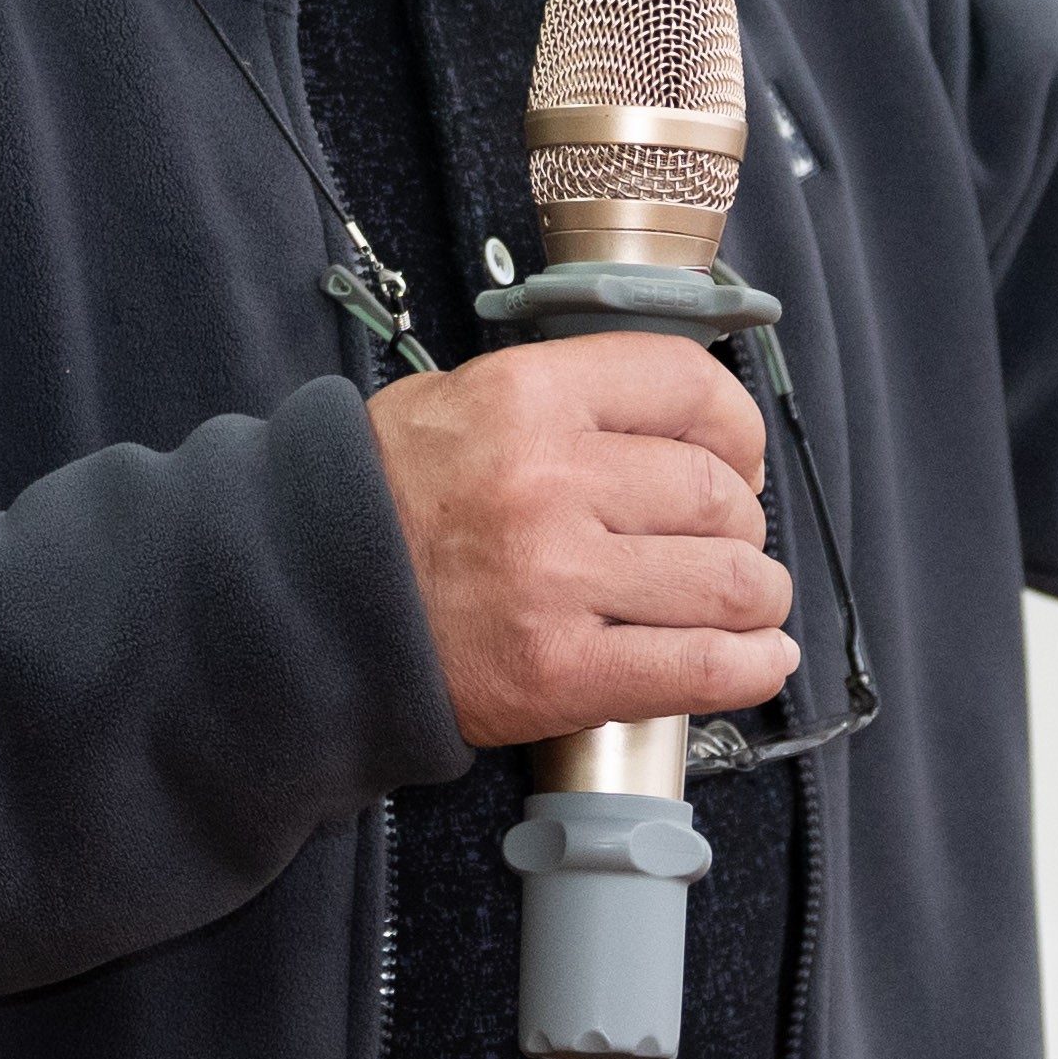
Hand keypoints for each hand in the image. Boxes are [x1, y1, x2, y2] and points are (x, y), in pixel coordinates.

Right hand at [365, 332, 792, 748]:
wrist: (300, 601)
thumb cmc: (381, 504)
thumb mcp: (458, 401)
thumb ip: (566, 401)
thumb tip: (679, 425)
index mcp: (526, 398)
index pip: (686, 386)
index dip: (736, 426)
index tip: (737, 456)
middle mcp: (547, 482)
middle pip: (718, 493)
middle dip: (742, 524)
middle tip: (727, 543)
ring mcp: (555, 581)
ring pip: (728, 582)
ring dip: (757, 597)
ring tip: (746, 603)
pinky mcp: (558, 672)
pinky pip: (702, 669)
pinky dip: (752, 666)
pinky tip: (757, 657)